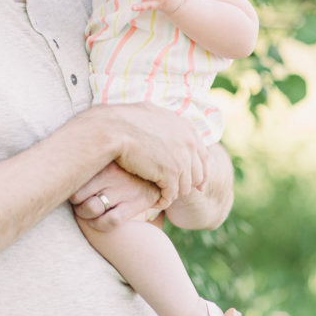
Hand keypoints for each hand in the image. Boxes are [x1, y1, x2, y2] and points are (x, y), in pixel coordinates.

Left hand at [70, 163, 159, 230]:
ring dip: (84, 214)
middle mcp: (113, 172)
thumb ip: (90, 157)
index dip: (68, 187)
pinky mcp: (137, 202)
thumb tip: (60, 153)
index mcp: (103, 157)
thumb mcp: (109, 156)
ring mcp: (125, 188)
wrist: (159, 173)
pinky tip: (97, 221)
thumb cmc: (124, 165)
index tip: (70, 189)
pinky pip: (110, 221)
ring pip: (91, 208)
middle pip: (77, 194)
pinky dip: (99, 224)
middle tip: (77, 202)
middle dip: (75, 202)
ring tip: (85, 212)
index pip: (73, 174)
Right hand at [89, 102, 207, 210]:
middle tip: (172, 191)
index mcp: (188, 128)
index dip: (198, 171)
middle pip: (197, 174)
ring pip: (185, 187)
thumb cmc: (125, 120)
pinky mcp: (171, 173)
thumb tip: (170, 125)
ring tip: (160, 195)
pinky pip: (171, 195)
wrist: (113, 128)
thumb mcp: (153, 114)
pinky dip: (163, 200)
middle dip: (186, 184)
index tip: (195, 183)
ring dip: (172, 193)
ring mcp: (182, 159)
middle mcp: (189, 143)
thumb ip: (167, 124)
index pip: (202, 156)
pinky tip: (155, 202)